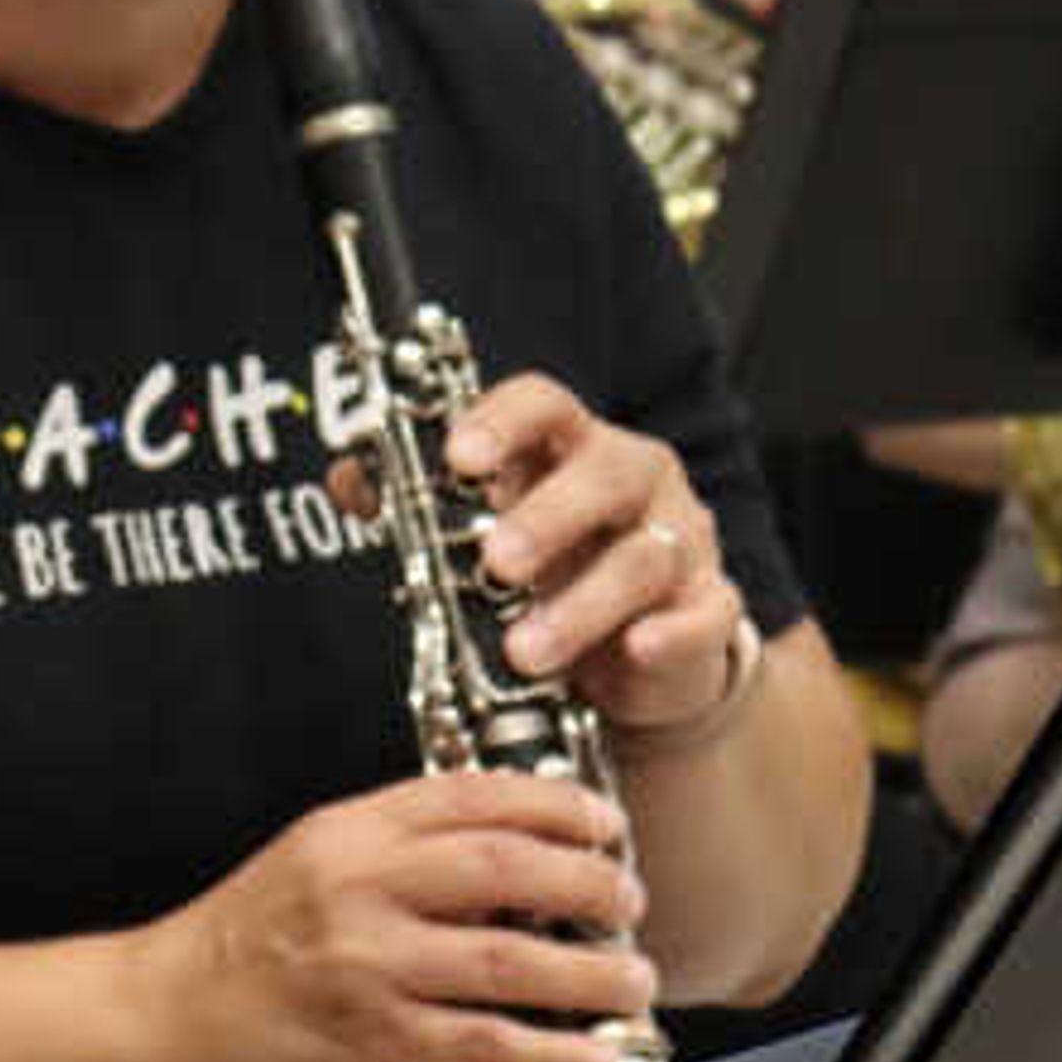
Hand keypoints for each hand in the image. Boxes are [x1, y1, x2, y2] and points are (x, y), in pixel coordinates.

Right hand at [158, 763, 653, 1061]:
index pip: (475, 795)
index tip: (604, 824)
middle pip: (508, 864)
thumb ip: (399, 862)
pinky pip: (484, 1041)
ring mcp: (365, 958)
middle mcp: (360, 883)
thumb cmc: (234, 952)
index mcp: (349, 831)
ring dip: (590, 972)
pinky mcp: (369, 1031)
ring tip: (632, 981)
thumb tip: (507, 875)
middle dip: (591, 881)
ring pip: (510, 955)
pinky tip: (596, 1059)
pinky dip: (553, 1052)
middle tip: (629, 901)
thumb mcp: (311, 870)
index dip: (558, 804)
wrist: (156, 1020)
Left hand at [442, 371, 752, 744]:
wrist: (635, 655)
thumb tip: (350, 477)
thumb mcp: (481, 538)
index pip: (544, 406)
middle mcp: (635, 482)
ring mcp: (681, 542)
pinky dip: (672, 633)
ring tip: (525, 652)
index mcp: (572, 449)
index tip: (458, 456)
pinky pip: (705, 613)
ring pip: (644, 558)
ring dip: (582, 605)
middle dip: (547, 518)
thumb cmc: (552, 576)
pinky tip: (638, 650)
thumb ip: (417, 506)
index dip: (501, 422)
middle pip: (604, 473)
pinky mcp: (711, 607)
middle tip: (496, 563)